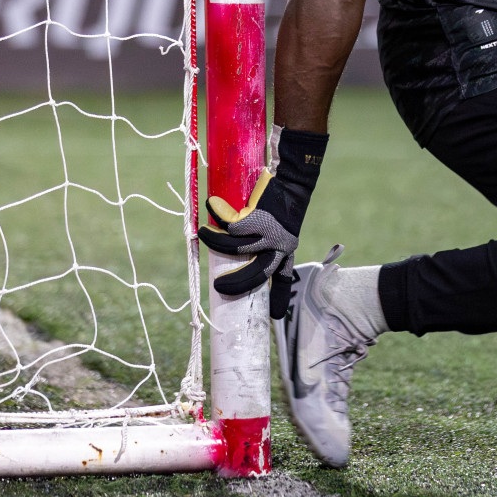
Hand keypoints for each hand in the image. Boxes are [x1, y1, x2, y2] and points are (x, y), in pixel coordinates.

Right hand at [197, 127, 326, 318]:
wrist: (293, 179)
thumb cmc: (282, 200)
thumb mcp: (280, 226)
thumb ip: (265, 240)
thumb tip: (236, 248)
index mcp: (287, 250)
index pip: (283, 279)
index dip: (277, 298)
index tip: (273, 318)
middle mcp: (281, 247)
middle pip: (256, 276)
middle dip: (235, 285)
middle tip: (218, 287)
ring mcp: (270, 235)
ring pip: (236, 248)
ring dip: (215, 242)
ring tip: (203, 234)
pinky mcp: (259, 220)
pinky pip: (232, 226)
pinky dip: (218, 216)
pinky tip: (213, 206)